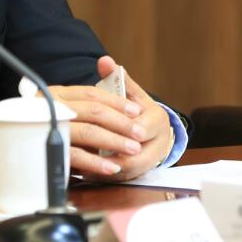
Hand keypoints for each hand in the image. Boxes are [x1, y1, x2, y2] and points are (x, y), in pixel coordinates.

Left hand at [94, 56, 172, 180]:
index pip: (141, 130)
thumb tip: (104, 61)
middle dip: (111, 155)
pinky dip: (104, 176)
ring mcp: (149, 162)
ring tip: (83, 162)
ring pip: (128, 172)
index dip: (120, 131)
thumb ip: (117, 78)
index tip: (95, 128)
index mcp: (157, 121)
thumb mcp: (130, 93)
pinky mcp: (139, 175)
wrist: (153, 132)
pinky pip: (122, 180)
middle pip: (137, 157)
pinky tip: (86, 171)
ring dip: (106, 169)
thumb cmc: (138, 110)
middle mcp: (158, 144)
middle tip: (86, 150)